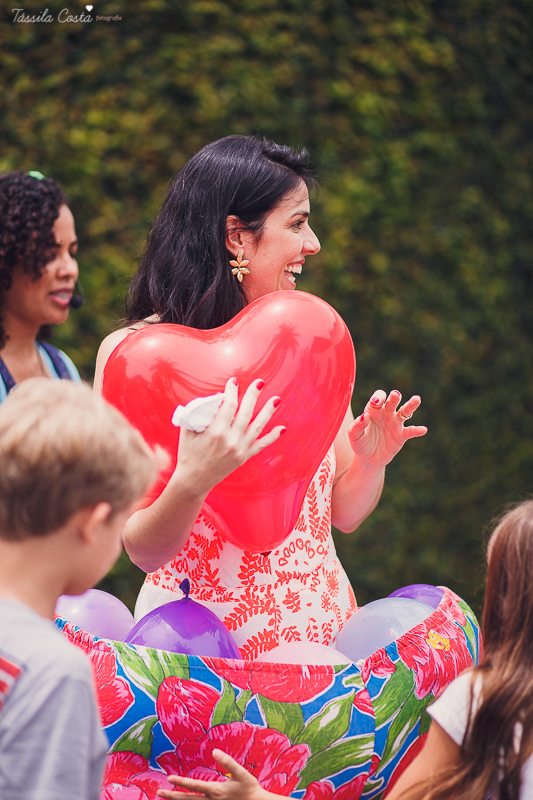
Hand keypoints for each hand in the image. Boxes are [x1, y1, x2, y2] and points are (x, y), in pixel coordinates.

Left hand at [157, 749, 270, 799]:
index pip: (193, 786)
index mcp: (216, 791)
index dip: (180, 781)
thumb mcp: (241, 773)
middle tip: (158, 792)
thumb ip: (228, 762)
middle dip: (172, 796)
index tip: (168, 778)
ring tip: (166, 798)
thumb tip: (214, 751)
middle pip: (187, 799)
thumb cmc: (249, 788)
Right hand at [172, 377, 284, 495]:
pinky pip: (261, 445)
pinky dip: (272, 437)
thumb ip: (198, 414)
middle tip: (260, 382)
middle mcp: (230, 440)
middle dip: (253, 395)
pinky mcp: (244, 457)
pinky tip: (282, 428)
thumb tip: (213, 399)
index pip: (229, 405)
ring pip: (257, 426)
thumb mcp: (187, 431)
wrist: (194, 480)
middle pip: (246, 412)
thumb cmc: (188, 454)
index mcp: (215, 432)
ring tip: (276, 399)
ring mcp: (239, 449)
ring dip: (268, 412)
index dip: (232, 391)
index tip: (234, 382)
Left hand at [348, 390, 426, 466]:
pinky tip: (423, 429)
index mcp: (373, 410)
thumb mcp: (354, 436)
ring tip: (416, 399)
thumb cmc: (360, 442)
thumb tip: (365, 416)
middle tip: (395, 394)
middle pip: (392, 402)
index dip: (377, 398)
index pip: (377, 399)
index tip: (376, 402)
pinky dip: (417, 430)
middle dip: (394, 397)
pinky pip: (411, 431)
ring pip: (405, 411)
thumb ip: (356, 426)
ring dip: (410, 405)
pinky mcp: (402, 435)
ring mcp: (395, 423)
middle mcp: (386, 413)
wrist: (368, 458)